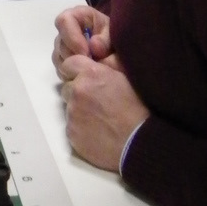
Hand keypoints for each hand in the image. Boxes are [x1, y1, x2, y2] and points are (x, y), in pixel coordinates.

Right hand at [53, 6, 111, 70]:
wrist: (119, 59)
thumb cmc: (117, 44)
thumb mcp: (116, 39)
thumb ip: (105, 41)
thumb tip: (93, 46)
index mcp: (79, 15)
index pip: (64, 20)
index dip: (72, 37)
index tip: (86, 53)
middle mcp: (68, 29)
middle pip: (60, 41)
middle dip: (74, 55)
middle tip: (90, 65)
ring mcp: (64, 45)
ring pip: (58, 56)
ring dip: (73, 65)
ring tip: (90, 69)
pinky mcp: (63, 59)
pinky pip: (60, 68)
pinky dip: (71, 73)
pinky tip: (85, 74)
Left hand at [57, 53, 148, 170]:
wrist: (139, 141)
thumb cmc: (138, 108)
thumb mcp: (125, 77)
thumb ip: (104, 68)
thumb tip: (93, 64)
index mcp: (91, 74)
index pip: (69, 64)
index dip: (76, 71)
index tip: (84, 79)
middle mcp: (77, 90)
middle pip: (68, 87)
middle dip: (78, 92)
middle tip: (96, 102)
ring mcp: (72, 113)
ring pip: (69, 107)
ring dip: (79, 110)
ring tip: (99, 119)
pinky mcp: (71, 132)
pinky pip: (71, 126)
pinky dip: (80, 127)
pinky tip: (97, 132)